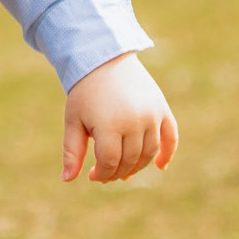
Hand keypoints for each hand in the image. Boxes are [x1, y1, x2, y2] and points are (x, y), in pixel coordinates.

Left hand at [63, 52, 177, 182]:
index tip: (92, 175)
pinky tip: (160, 167)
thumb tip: (67, 180)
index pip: (110, 163)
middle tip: (106, 173)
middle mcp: (135, 121)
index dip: (101, 174)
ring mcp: (152, 114)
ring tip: (123, 170)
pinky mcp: (162, 108)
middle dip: (117, 172)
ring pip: (149, 153)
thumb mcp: (73, 120)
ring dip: (137, 166)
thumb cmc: (85, 92)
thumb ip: (72, 151)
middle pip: (130, 160)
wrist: (104, 59)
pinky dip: (168, 154)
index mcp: (109, 124)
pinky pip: (171, 137)